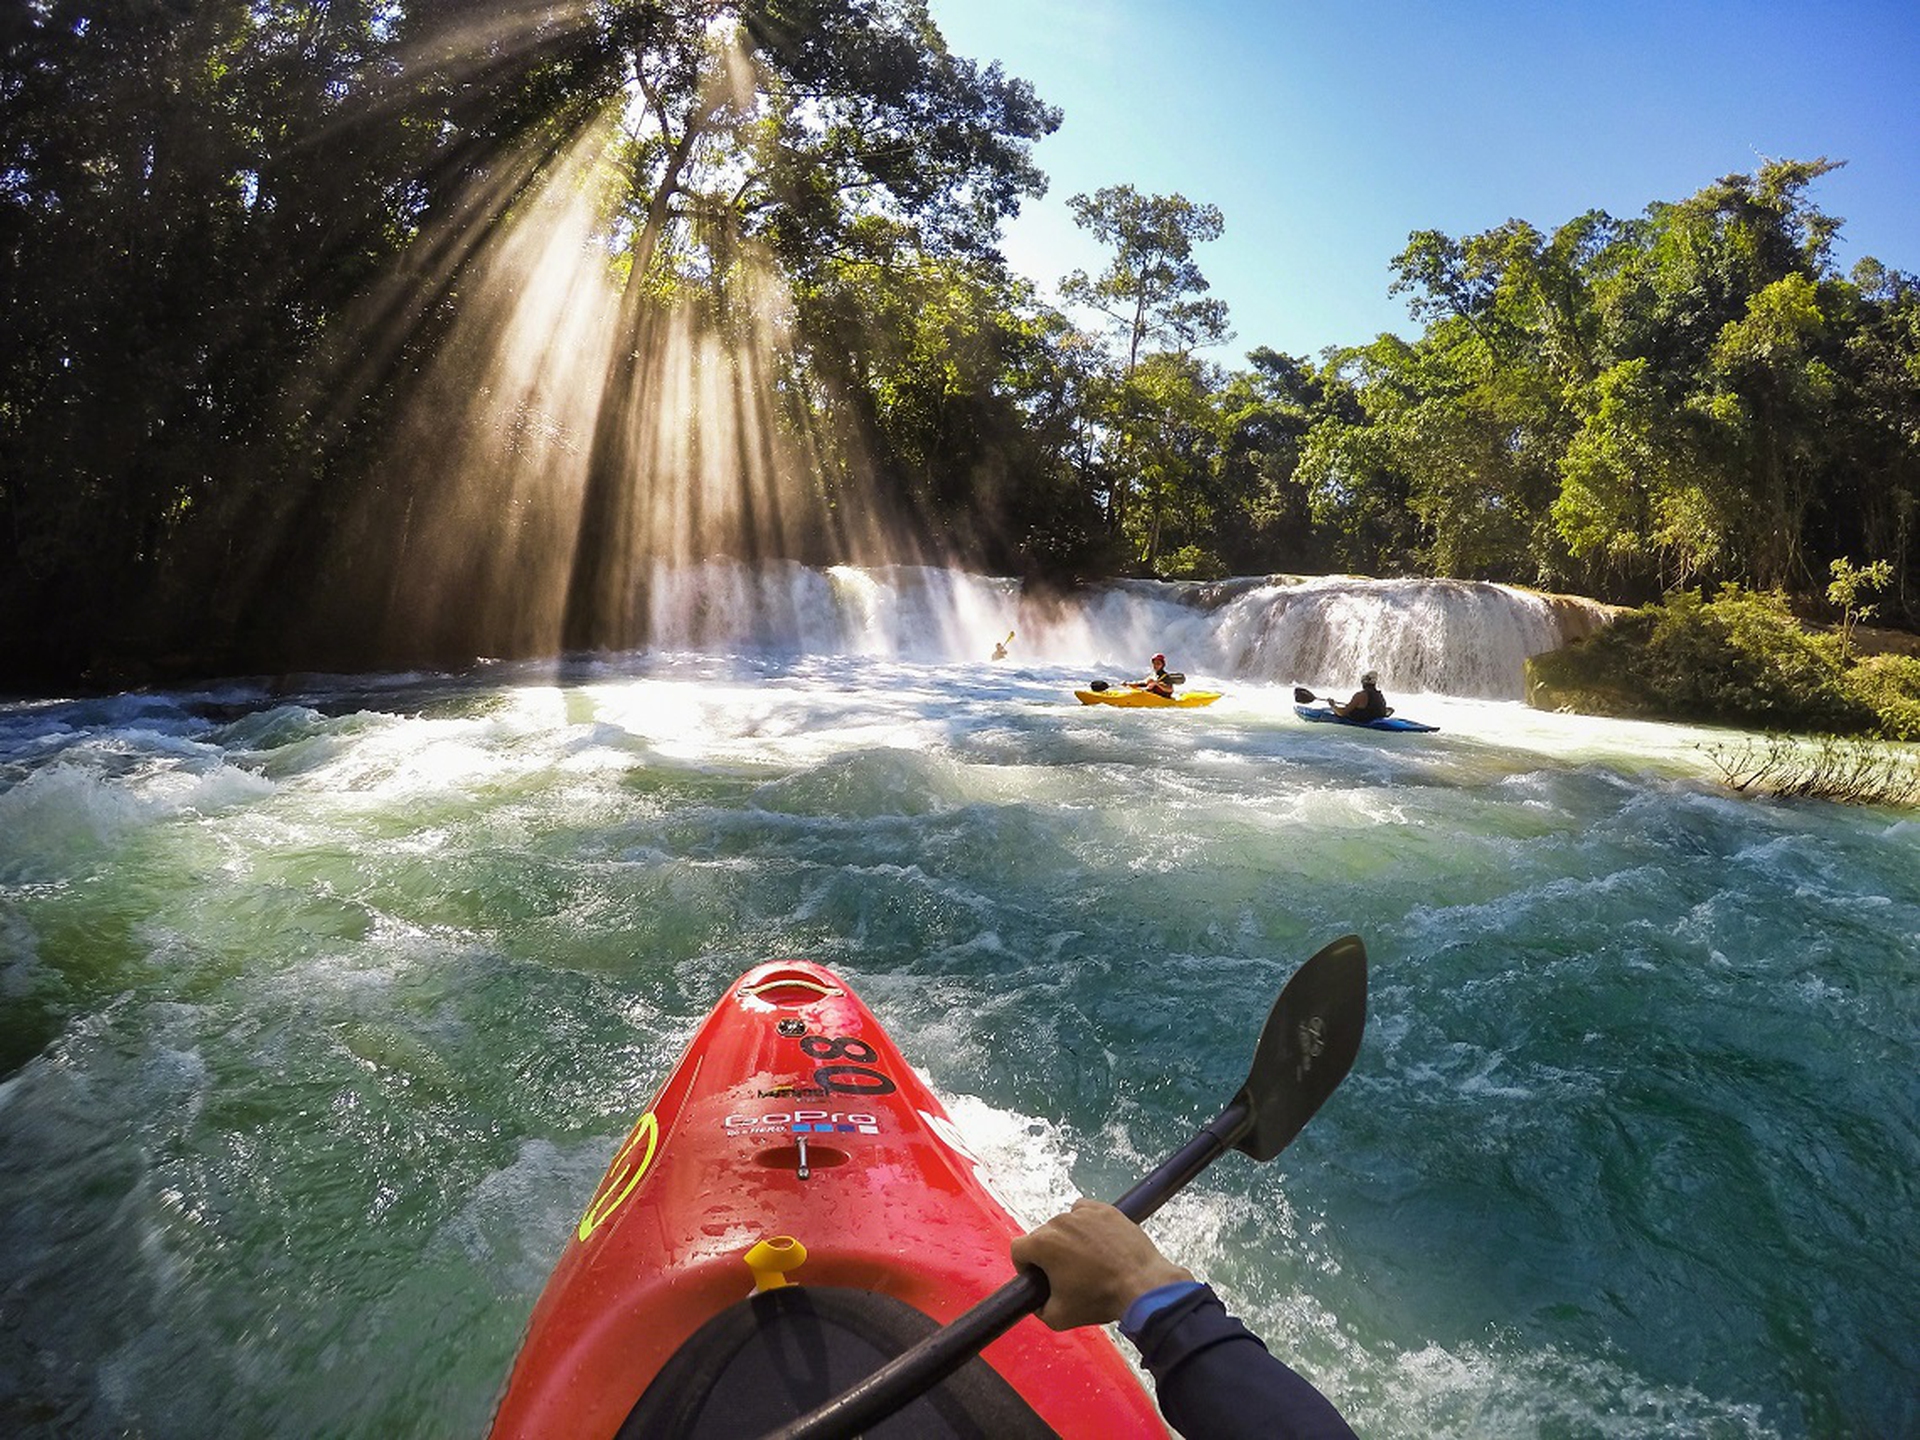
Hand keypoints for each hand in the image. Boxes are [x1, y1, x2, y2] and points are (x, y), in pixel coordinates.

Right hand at [1010, 1199, 1193, 1330]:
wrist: (1142, 1285)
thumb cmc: (1100, 1299)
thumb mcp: (1058, 1317)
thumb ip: (1038, 1307)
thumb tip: (1037, 1299)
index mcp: (1043, 1243)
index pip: (1018, 1249)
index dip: (1025, 1266)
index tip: (1040, 1278)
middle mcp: (1060, 1221)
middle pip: (1042, 1236)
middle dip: (1049, 1254)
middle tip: (1068, 1275)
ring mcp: (1084, 1213)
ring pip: (1064, 1225)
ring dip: (1069, 1240)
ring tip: (1088, 1261)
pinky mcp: (1105, 1209)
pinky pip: (1085, 1213)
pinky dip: (1086, 1226)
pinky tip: (1098, 1243)